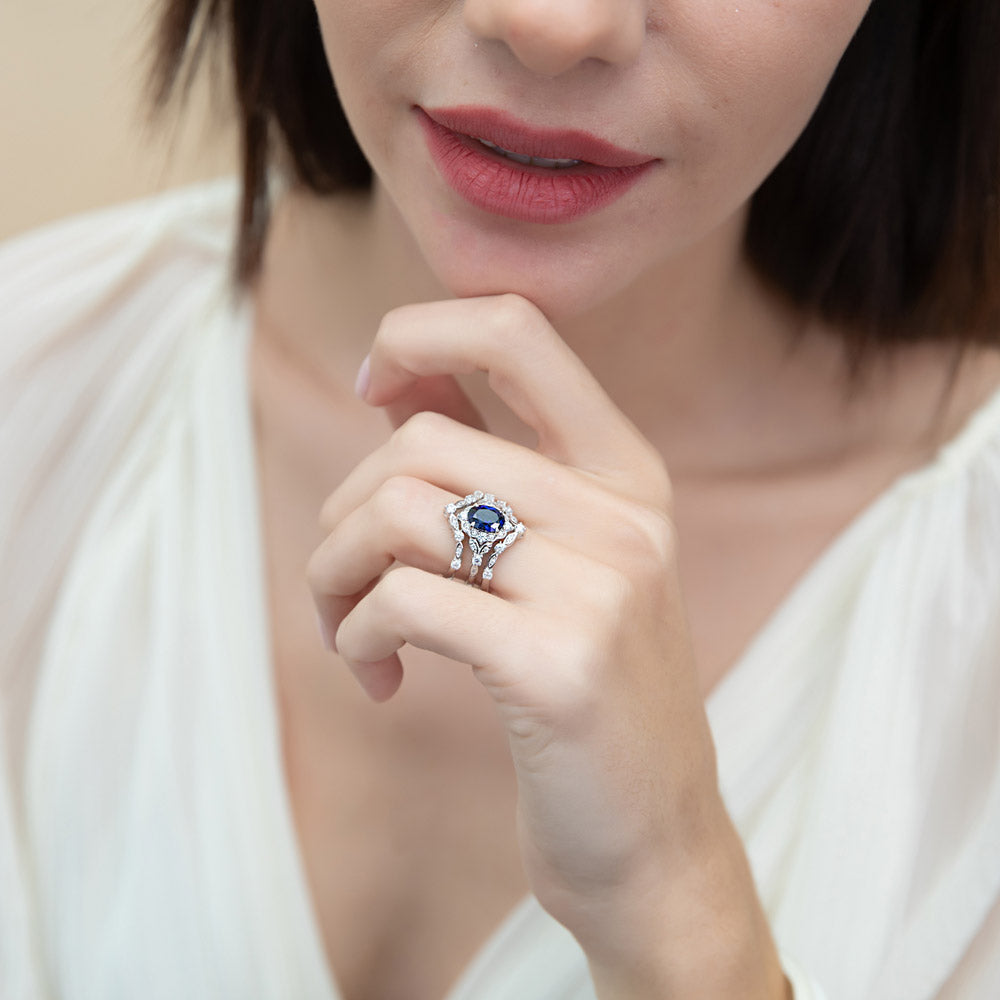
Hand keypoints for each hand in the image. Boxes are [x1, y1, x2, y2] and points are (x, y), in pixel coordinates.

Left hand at [309, 293, 785, 997]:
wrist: (654, 843)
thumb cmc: (586, 698)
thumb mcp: (562, 564)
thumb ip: (493, 468)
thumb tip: (396, 383)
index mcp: (627, 474)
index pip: (518, 330)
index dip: (418, 331)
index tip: (369, 387)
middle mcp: (625, 514)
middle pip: (418, 440)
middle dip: (342, 510)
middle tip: (341, 582)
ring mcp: (601, 586)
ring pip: (396, 509)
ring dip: (333, 571)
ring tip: (350, 631)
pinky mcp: (558, 664)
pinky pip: (401, 600)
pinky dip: (356, 633)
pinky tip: (376, 677)